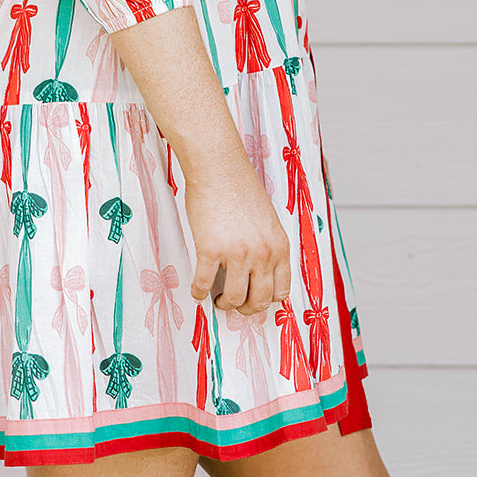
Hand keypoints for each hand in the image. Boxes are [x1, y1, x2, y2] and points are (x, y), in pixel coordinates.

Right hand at [184, 155, 290, 316]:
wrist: (219, 167)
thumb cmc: (241, 188)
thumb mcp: (268, 220)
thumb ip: (267, 246)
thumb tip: (259, 271)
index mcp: (279, 247)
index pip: (280, 291)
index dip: (266, 301)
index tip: (254, 299)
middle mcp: (262, 254)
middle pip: (258, 301)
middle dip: (244, 309)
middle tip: (233, 303)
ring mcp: (236, 253)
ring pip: (233, 298)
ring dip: (223, 303)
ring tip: (215, 297)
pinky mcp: (210, 249)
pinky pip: (203, 283)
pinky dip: (198, 292)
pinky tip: (196, 289)